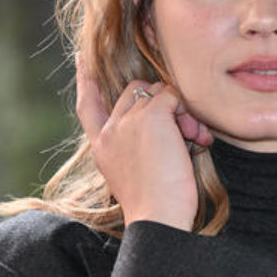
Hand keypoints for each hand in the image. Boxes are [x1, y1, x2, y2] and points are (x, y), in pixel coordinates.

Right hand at [75, 56, 212, 230]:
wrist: (158, 217)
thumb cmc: (156, 205)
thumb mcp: (134, 172)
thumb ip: (135, 145)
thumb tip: (164, 119)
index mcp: (102, 146)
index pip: (87, 105)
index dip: (85, 80)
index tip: (81, 60)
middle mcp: (110, 130)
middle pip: (134, 90)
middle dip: (160, 103)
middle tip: (184, 131)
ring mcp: (128, 120)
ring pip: (156, 90)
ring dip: (179, 110)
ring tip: (193, 138)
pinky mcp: (152, 115)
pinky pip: (173, 95)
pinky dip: (187, 112)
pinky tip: (195, 137)